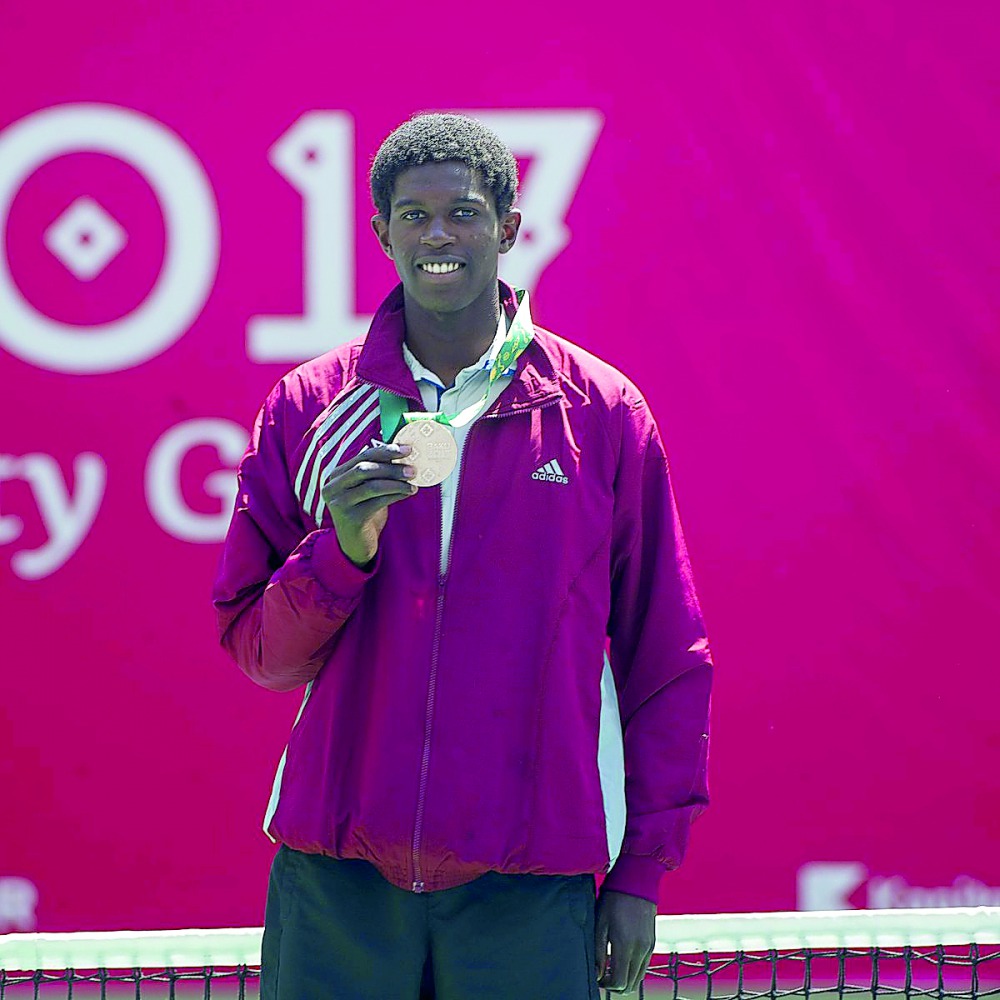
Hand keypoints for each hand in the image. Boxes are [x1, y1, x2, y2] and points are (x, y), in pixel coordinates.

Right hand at [320, 442, 415, 566]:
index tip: (407, 449)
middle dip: (392, 467)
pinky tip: (408, 493)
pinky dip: (395, 495)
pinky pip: (378, 502)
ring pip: (372, 485)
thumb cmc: (364, 512)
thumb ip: (376, 473)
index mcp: (336, 475)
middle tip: (413, 469)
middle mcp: (333, 487)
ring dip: (396, 482)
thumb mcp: (366, 490)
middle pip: (365, 468)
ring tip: (413, 483)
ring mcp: (339, 503)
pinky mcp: (351, 518)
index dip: (386, 450)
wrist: (355, 545)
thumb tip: (403, 455)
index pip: (362, 456)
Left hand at [595, 890, 656, 993]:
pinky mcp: (652, 942)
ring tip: (611, 966)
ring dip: (626, 978)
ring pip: (639, 977)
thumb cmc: (614, 898)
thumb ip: (599, 951)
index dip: (607, 985)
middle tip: (603, 975)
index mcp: (625, 945)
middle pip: (631, 985)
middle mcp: (640, 950)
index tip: (598, 978)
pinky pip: (644, 966)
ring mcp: (649, 947)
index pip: (619, 982)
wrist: (637, 880)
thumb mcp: (600, 923)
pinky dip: (633, 969)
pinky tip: (622, 958)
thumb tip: (597, 973)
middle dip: (616, 985)